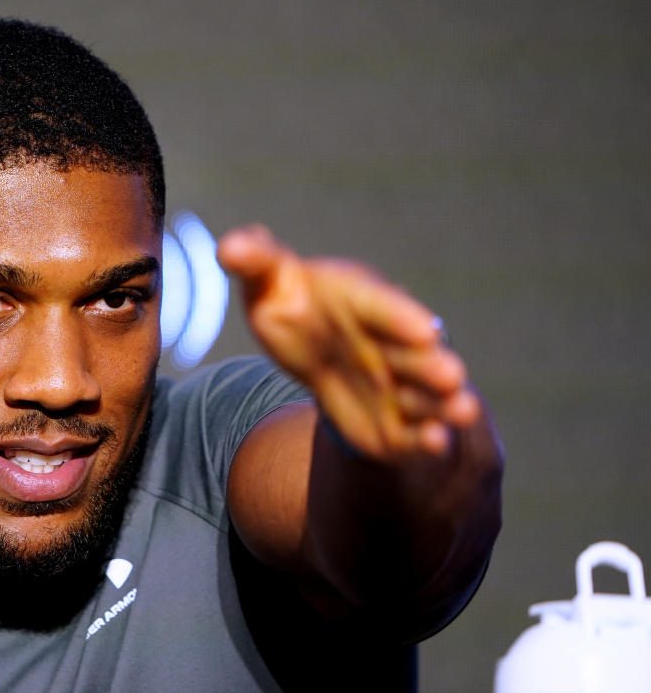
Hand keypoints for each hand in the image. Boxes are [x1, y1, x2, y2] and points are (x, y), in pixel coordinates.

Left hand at [218, 225, 479, 458]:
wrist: (313, 348)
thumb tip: (229, 247)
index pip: (383, 307)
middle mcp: (389, 341)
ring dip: (444, 404)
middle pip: (415, 354)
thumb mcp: (270, 281)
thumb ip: (255, 261)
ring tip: (463, 411)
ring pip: (425, 394)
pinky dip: (425, 439)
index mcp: (362, 300)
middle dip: (433, 365)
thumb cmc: (292, 304)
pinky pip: (412, 432)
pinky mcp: (395, 422)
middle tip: (452, 376)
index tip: (425, 329)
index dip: (402, 318)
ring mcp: (397, 382)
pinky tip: (436, 444)